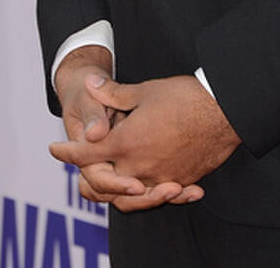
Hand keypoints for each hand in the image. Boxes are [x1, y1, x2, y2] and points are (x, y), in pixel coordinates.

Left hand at [50, 74, 240, 211]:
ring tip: (113, 181)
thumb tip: (91, 83)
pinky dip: (148, 192)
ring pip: (130, 196)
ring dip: (117, 190)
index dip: (67, 152)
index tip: (55, 150)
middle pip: (103, 183)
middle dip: (89, 177)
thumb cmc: (184, 97)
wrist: (225, 111)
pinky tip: (150, 183)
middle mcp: (139, 167)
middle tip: (82, 170)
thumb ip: (114, 93)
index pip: (86, 153)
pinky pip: (157, 194)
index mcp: (125, 143)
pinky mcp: (180, 181)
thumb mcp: (145, 90)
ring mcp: (160, 178)